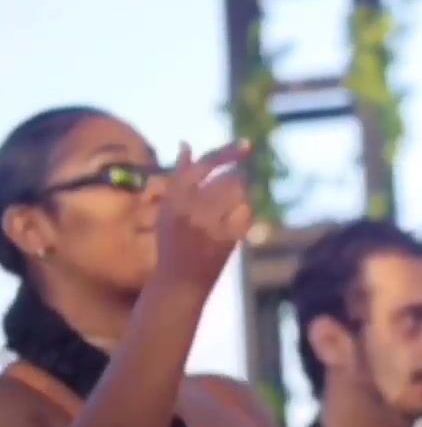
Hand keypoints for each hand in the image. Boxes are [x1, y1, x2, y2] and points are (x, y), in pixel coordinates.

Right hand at [155, 141, 253, 293]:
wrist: (179, 283)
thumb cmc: (172, 240)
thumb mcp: (168, 207)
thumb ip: (179, 174)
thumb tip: (186, 143)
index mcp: (175, 198)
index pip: (206, 166)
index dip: (229, 152)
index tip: (249, 144)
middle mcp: (191, 210)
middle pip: (230, 180)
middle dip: (235, 183)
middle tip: (229, 194)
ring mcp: (210, 226)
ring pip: (241, 197)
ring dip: (241, 198)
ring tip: (228, 211)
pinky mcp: (226, 241)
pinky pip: (246, 215)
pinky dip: (244, 215)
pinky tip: (234, 224)